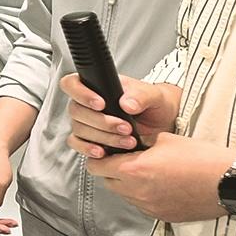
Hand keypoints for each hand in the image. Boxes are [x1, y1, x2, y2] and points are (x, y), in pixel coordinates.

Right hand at [63, 72, 180, 156]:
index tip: (101, 104)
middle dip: (101, 121)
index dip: (81, 94)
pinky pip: (77, 143)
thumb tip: (126, 104)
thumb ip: (140, 96)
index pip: (72, 84)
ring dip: (103, 137)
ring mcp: (87, 122)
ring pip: (79, 129)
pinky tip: (103, 152)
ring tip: (127, 140)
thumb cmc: (155, 103)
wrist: (162, 123)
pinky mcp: (90, 139)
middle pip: (76, 111)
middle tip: (125, 127)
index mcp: (97, 86)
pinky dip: (88, 148)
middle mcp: (87, 104)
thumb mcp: (153, 95)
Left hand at [87, 131, 232, 222]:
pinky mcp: (163, 216)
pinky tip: (161, 184)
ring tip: (147, 172)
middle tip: (125, 159)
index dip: (99, 157)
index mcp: (134, 170)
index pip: (96, 166)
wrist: (231, 181)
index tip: (106, 151)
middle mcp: (138, 192)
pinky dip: (145, 195)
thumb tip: (126, 142)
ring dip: (128, 184)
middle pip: (108, 182)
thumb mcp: (164, 139)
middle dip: (112, 170)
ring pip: (125, 195)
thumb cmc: (202, 158)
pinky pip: (143, 205)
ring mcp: (150, 207)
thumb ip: (139, 142)